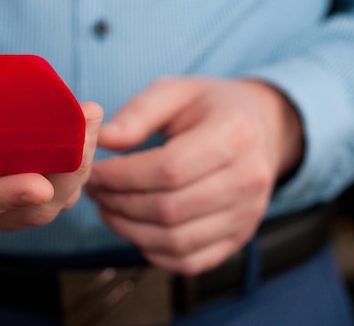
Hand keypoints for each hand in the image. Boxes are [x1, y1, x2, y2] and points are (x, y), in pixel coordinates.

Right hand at [0, 44, 102, 230]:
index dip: (4, 199)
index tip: (40, 184)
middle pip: (22, 211)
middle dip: (61, 176)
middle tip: (86, 128)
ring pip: (46, 202)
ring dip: (76, 169)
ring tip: (91, 120)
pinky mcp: (16, 180)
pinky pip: (54, 185)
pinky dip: (75, 162)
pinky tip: (88, 127)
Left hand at [86, 77, 302, 274]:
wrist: (258, 130)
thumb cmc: (209, 108)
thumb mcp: (175, 91)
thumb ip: (139, 112)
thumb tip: (104, 140)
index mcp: (234, 134)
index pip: (169, 169)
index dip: (122, 176)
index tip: (96, 171)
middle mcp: (249, 179)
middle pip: (170, 209)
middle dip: (120, 203)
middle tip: (95, 190)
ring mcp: (247, 214)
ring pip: (176, 240)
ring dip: (130, 230)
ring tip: (108, 207)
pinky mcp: (239, 238)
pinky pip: (190, 262)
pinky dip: (153, 252)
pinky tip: (134, 228)